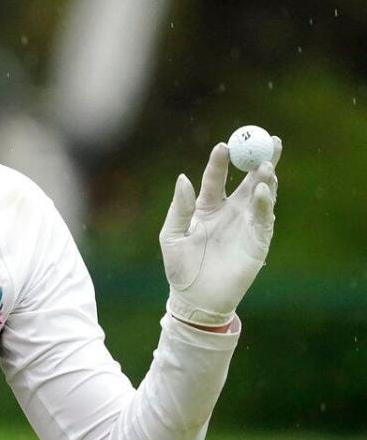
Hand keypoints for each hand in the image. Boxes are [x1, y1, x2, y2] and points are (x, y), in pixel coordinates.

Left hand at [159, 136, 281, 327]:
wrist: (194, 299)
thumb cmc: (179, 268)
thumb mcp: (172, 235)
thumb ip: (179, 208)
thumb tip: (183, 178)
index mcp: (207, 207)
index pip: (217, 178)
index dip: (221, 162)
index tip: (223, 145)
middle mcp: (230, 212)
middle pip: (248, 180)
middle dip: (260, 160)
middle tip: (268, 139)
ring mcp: (245, 226)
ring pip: (262, 196)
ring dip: (266, 179)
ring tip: (266, 165)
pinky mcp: (258, 242)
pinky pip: (264, 219)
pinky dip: (265, 204)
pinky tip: (262, 191)